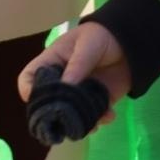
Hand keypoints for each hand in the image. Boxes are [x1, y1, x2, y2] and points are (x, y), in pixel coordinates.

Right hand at [16, 23, 132, 131]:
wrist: (131, 42)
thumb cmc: (102, 36)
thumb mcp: (88, 45)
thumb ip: (77, 66)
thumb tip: (64, 89)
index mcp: (51, 63)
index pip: (28, 78)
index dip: (29, 91)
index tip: (40, 100)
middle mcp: (61, 82)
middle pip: (46, 104)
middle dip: (54, 115)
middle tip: (67, 120)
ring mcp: (78, 94)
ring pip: (68, 116)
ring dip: (78, 122)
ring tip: (93, 123)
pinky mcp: (95, 102)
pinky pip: (91, 117)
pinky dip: (99, 120)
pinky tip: (109, 115)